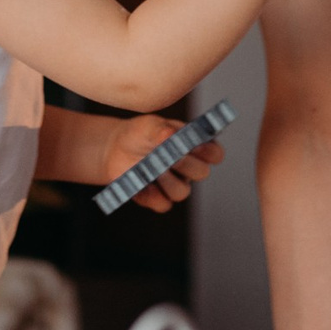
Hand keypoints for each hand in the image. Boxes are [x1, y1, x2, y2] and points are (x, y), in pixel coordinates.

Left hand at [99, 114, 223, 213]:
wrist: (115, 148)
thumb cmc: (139, 134)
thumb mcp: (148, 125)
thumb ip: (160, 129)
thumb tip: (170, 133)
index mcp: (194, 146)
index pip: (215, 153)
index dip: (210, 152)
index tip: (196, 146)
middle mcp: (188, 167)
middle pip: (202, 173)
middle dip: (186, 164)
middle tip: (171, 156)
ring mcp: (175, 184)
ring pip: (182, 192)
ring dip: (167, 181)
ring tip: (151, 169)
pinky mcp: (158, 198)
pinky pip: (163, 204)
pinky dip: (151, 194)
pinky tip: (140, 183)